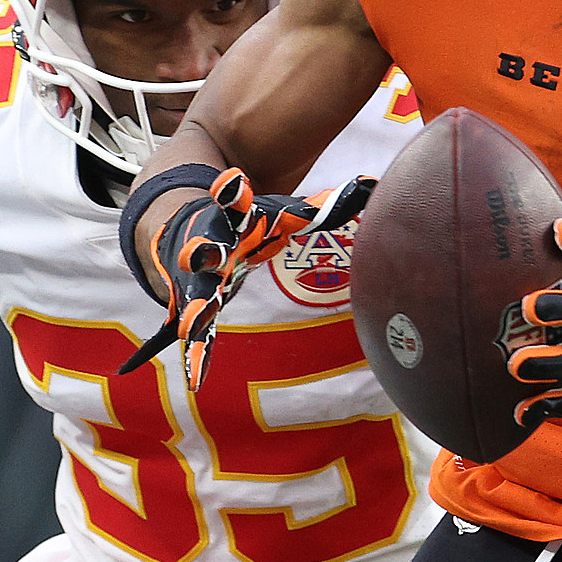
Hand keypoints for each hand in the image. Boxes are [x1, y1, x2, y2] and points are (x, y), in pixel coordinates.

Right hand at [123, 166, 374, 378]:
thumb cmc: (250, 224)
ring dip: (195, 308)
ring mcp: (200, 281)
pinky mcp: (195, 308)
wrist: (188, 234)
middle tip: (197, 253)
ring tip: (190, 324)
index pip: (233, 203)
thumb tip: (373, 185)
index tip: (232, 181)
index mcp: (233, 221)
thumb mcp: (287, 213)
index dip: (232, 193)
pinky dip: (197, 356)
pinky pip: (198, 335)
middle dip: (201, 251)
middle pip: (205, 249)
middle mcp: (211, 249)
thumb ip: (329, 205)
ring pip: (196, 294)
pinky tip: (197, 379)